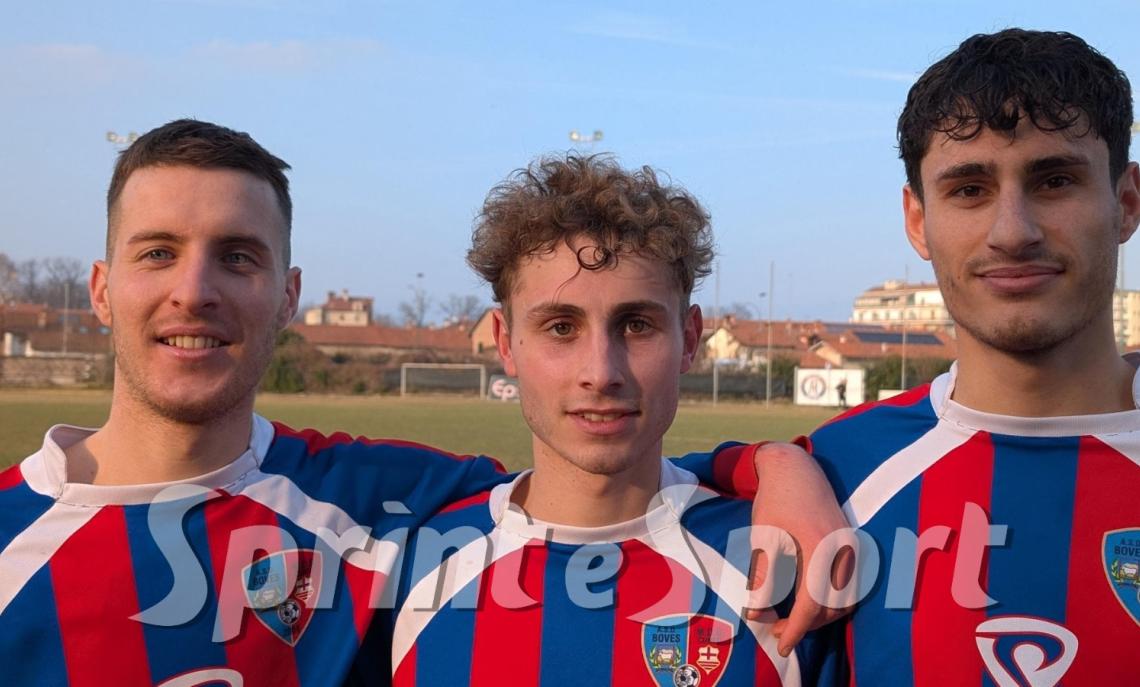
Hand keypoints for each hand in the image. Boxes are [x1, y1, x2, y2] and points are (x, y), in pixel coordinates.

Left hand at [746, 442, 854, 655]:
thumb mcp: (763, 538)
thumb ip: (762, 577)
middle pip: (833, 607)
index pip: (813, 603)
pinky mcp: (850, 546)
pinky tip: (809, 601)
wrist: (794, 469)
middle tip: (777, 630)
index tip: (781, 646)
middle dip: (806, 625)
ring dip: (821, 615)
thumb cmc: (775, 501)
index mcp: (820, 548)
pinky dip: (832, 601)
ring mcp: (850, 548)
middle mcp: (842, 551)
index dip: (796, 629)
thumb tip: (755, 611)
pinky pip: (849, 585)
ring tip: (791, 619)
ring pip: (845, 599)